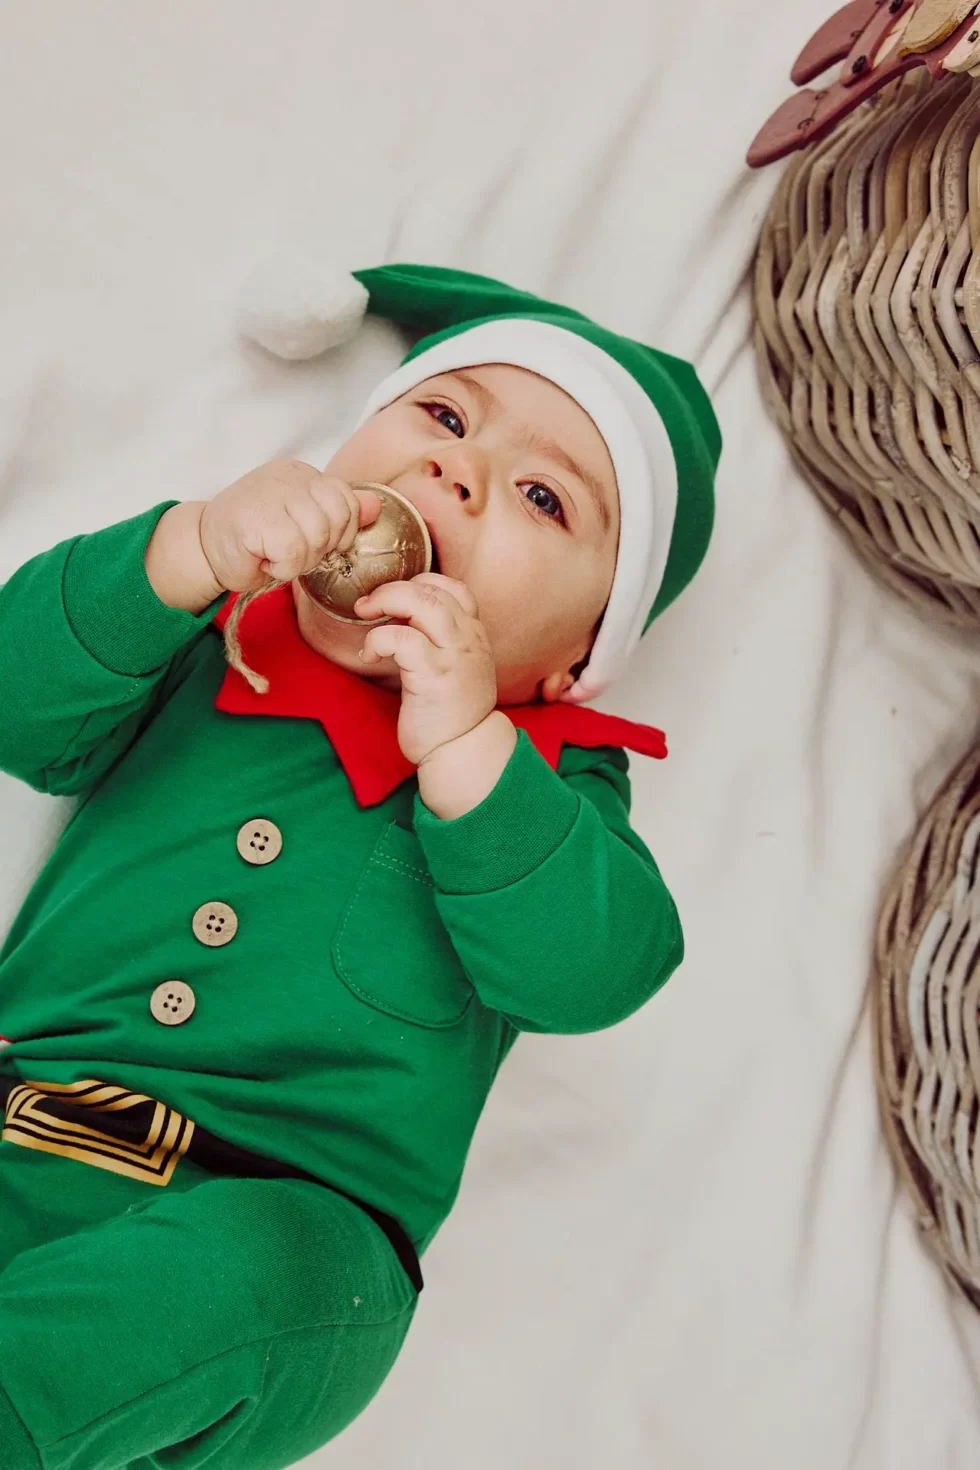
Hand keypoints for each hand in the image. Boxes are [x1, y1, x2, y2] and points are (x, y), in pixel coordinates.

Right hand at [199, 459, 380, 593]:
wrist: (204, 548)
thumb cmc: (255, 539)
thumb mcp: (303, 524)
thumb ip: (339, 513)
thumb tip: (376, 505)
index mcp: (302, 474)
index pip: (346, 498)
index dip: (341, 530)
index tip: (317, 542)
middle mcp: (288, 477)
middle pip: (336, 518)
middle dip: (320, 547)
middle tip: (291, 551)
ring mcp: (271, 494)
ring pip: (317, 537)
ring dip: (299, 560)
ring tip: (275, 554)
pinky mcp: (256, 519)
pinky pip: (294, 552)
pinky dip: (283, 567)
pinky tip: (264, 559)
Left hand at [355, 573, 497, 765]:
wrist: (465, 750)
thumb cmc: (453, 713)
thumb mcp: (457, 668)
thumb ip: (442, 642)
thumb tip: (401, 619)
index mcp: (473, 634)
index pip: (454, 588)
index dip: (420, 583)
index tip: (395, 599)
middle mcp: (468, 638)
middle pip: (431, 589)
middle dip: (392, 588)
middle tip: (367, 604)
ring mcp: (452, 654)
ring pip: (420, 602)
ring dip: (384, 601)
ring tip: (365, 615)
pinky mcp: (433, 675)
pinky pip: (401, 639)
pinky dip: (377, 640)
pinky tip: (369, 656)